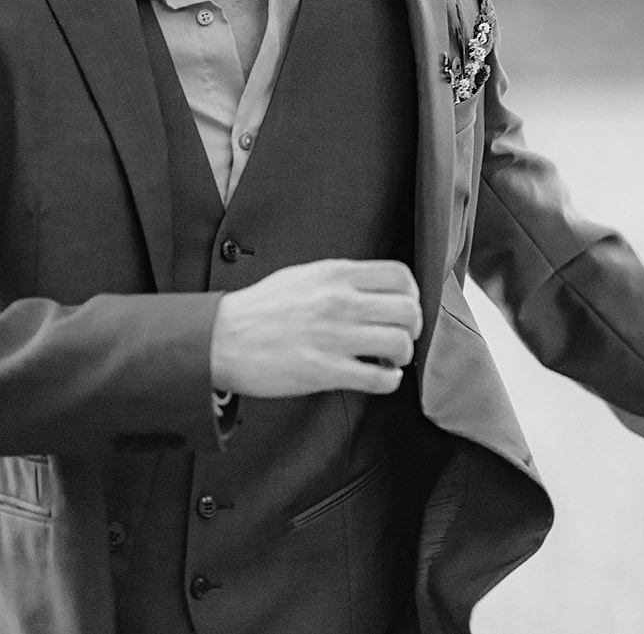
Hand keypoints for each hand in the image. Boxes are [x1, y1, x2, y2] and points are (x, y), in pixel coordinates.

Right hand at [210, 259, 422, 397]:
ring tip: (389, 359)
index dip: (412, 294)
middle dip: (413, 327)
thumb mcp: (304, 275)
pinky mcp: (323, 371)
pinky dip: (390, 381)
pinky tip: (380, 377)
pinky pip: (379, 378)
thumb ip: (343, 278)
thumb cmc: (261, 308)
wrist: (219, 339)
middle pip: (408, 310)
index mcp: (336, 274)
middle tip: (402, 336)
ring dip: (403, 355)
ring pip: (400, 344)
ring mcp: (333, 337)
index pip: (400, 276)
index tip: (405, 307)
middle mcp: (339, 302)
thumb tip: (378, 287)